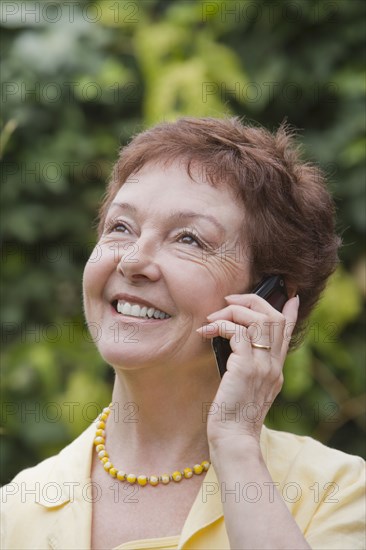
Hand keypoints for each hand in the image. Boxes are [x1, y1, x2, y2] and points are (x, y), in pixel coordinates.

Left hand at [197, 294, 299, 447]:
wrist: (233, 440)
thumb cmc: (232, 417)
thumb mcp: (245, 388)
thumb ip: (246, 367)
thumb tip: (234, 348)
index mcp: (275, 370)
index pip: (288, 334)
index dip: (290, 312)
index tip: (291, 298)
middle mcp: (273, 365)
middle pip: (274, 317)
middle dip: (252, 301)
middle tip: (229, 300)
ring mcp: (261, 366)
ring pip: (258, 319)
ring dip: (233, 310)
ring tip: (213, 318)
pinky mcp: (245, 368)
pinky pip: (238, 332)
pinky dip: (221, 325)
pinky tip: (207, 332)